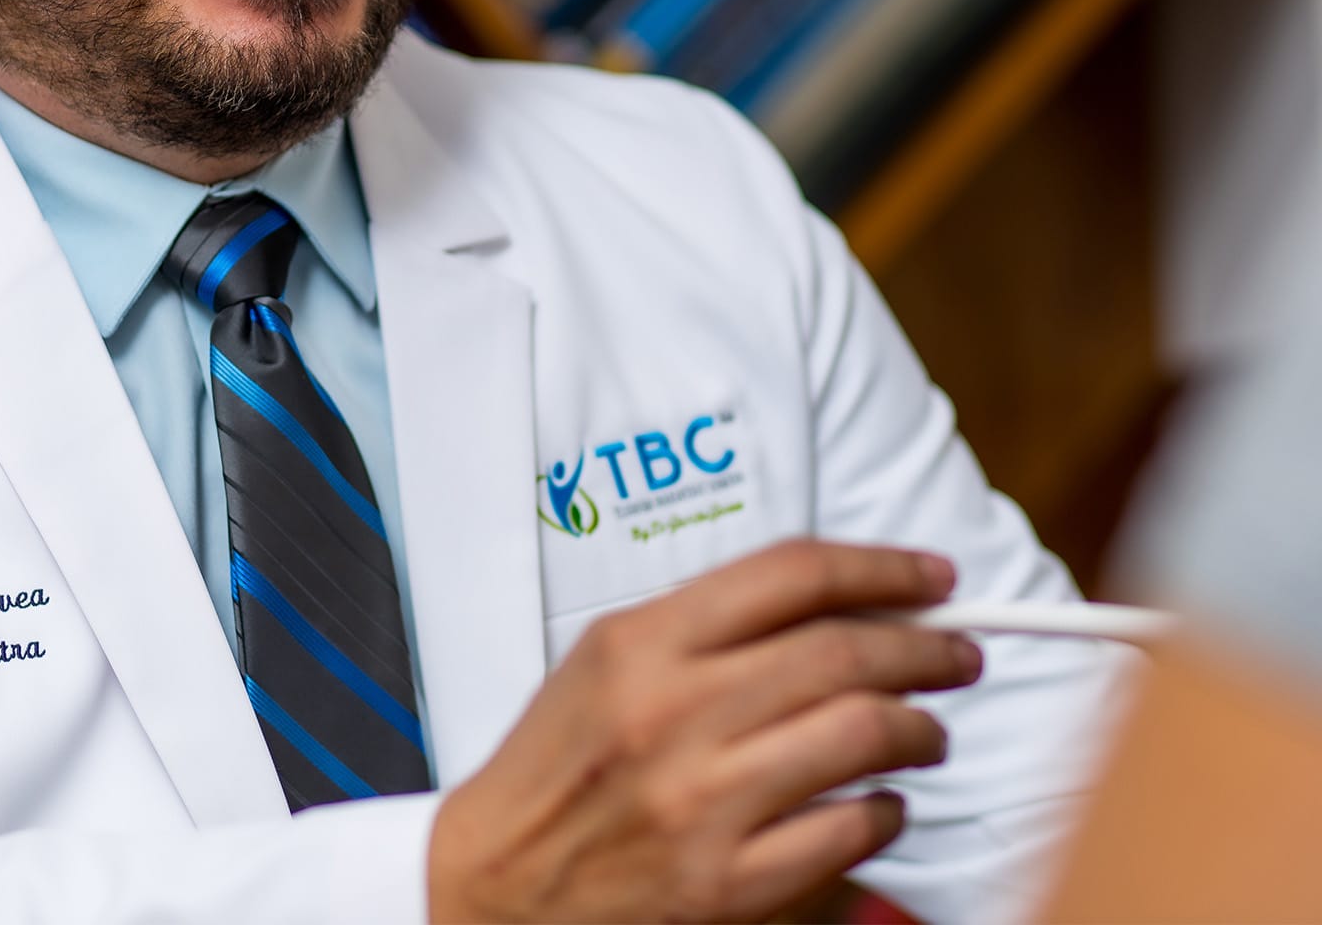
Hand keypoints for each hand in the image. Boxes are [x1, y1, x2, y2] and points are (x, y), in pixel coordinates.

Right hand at [426, 539, 979, 922]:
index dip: (879, 570)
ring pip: (859, 738)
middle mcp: (674, 711)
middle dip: (924, 649)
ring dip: (917, 729)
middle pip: (841, 654)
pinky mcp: (724, 884)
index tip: (931, 578)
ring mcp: (702, 801)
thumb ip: (705, 626)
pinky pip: (845, 834)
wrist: (497, 875)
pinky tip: (880, 804)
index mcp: (643, 641)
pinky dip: (882, 813)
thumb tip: (832, 607)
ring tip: (926, 730)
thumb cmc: (559, 763)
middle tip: (957, 653)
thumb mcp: (608, 660)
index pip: (790, 576)